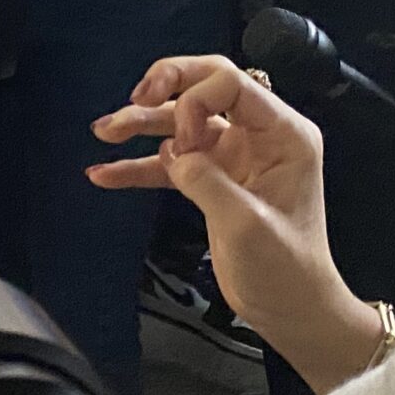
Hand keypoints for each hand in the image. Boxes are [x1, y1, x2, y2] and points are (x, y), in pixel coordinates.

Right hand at [87, 56, 379, 391]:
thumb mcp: (247, 225)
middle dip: (165, 87)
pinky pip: (169, 160)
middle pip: (204, 86)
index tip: (181, 140)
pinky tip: (104, 173)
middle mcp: (258, 135)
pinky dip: (137, 164)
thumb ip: (206, 179)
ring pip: (180, 121)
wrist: (291, 311)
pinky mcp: (212, 178)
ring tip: (103, 131)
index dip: (195, 100)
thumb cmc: (285, 269)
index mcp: (283, 134)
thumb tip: (173, 154)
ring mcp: (233, 155)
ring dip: (141, 123)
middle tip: (133, 99)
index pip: (231, 84)